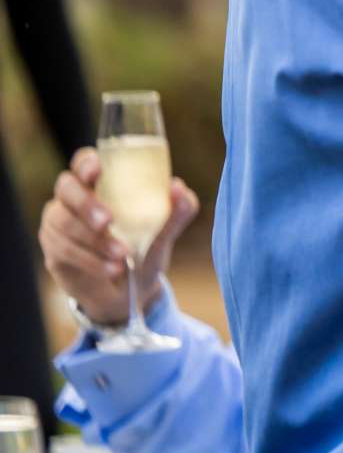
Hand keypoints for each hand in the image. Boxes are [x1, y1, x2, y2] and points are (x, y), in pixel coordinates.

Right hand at [37, 147, 198, 327]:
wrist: (127, 290)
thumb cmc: (143, 248)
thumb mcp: (164, 232)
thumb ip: (177, 210)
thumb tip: (179, 189)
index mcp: (100, 184)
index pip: (84, 162)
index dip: (86, 163)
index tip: (97, 170)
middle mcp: (73, 199)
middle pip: (66, 189)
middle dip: (86, 204)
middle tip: (108, 221)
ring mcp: (58, 224)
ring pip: (64, 223)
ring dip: (94, 240)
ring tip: (122, 254)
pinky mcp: (53, 250)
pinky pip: (63, 249)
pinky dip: (90, 260)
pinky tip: (112, 268)